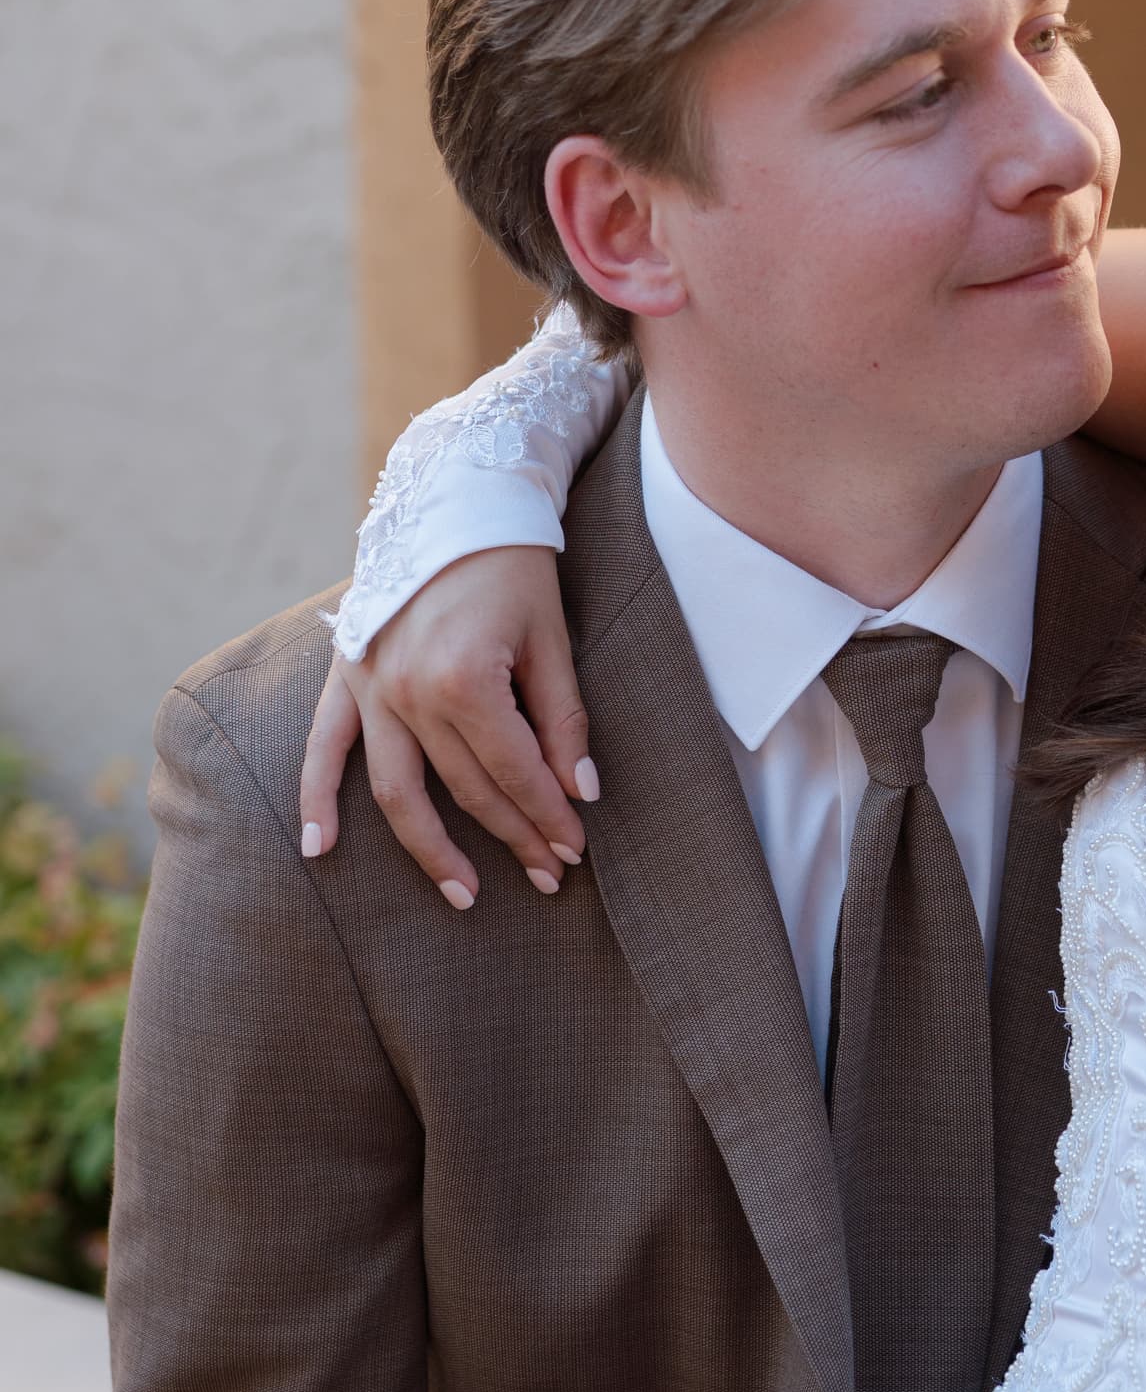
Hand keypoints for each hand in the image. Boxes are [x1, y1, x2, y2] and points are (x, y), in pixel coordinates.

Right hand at [298, 549, 593, 903]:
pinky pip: (324, 748)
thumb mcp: (552, 639)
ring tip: (463, 895)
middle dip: (513, 837)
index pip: (515, 772)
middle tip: (550, 877)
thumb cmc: (513, 565)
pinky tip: (321, 850)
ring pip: (396, 789)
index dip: (551, 817)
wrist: (450, 497)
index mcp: (465, 679)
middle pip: (466, 789)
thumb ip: (563, 720)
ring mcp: (369, 686)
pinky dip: (317, 799)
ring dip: (431, 849)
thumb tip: (581, 792)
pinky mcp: (344, 676)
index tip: (576, 850)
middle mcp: (408, 690)